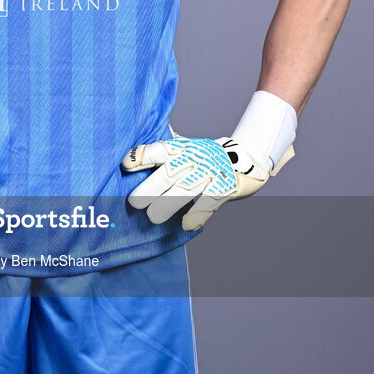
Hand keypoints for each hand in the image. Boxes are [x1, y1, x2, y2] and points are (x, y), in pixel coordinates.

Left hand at [121, 90, 297, 230]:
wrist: (247, 159)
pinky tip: (186, 225)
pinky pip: (210, 201)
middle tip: (134, 203)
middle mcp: (195, 158)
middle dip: (151, 188)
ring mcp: (211, 172)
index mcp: (181, 148)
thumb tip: (128, 160)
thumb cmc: (205, 158)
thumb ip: (162, 154)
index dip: (142, 156)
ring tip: (153, 218)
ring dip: (169, 203)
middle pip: (169, 173)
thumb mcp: (185, 149)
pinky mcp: (226, 186)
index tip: (126, 165)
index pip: (159, 150)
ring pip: (186, 189)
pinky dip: (198, 213)